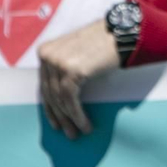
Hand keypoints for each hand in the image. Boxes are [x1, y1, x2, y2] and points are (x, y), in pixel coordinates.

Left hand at [37, 19, 120, 139]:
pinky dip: (77, 115)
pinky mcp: (71, 69)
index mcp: (46, 51)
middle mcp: (48, 55)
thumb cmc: (103, 45)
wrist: (122, 33)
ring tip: (79, 132)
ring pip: (60, 99)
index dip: (50, 108)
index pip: (44, 85)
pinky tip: (85, 125)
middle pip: (50, 94)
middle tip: (68, 133)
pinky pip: (70, 99)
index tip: (56, 123)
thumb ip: (63, 70)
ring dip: (70, 119)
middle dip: (60, 116)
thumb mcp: (75, 54)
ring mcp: (58, 61)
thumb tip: (60, 101)